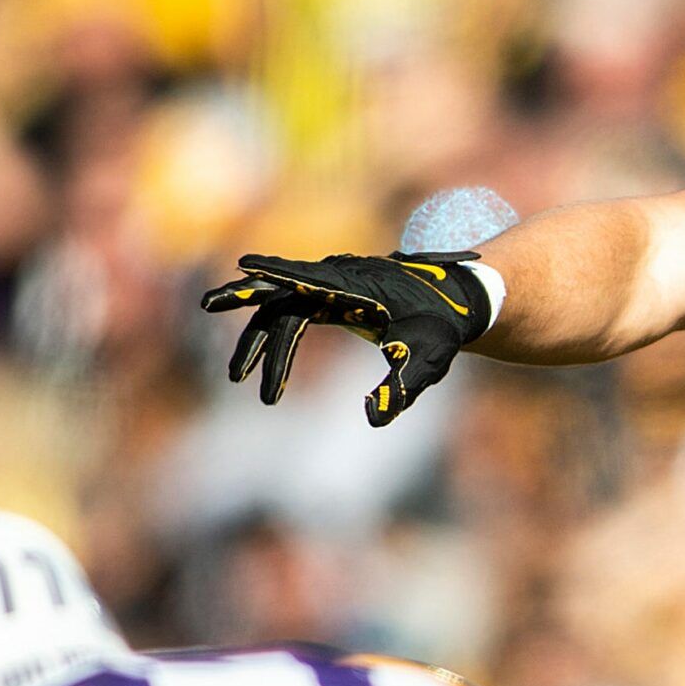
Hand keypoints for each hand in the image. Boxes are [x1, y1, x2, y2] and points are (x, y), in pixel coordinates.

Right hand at [202, 252, 492, 425]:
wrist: (457, 303)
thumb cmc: (444, 327)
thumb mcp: (429, 358)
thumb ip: (404, 385)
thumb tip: (375, 419)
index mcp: (358, 285)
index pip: (309, 278)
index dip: (278, 272)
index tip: (244, 266)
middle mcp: (337, 280)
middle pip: (283, 297)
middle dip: (253, 323)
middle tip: (226, 352)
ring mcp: (330, 288)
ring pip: (281, 310)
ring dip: (260, 343)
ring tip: (237, 379)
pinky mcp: (330, 299)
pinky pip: (290, 314)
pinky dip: (273, 337)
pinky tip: (256, 365)